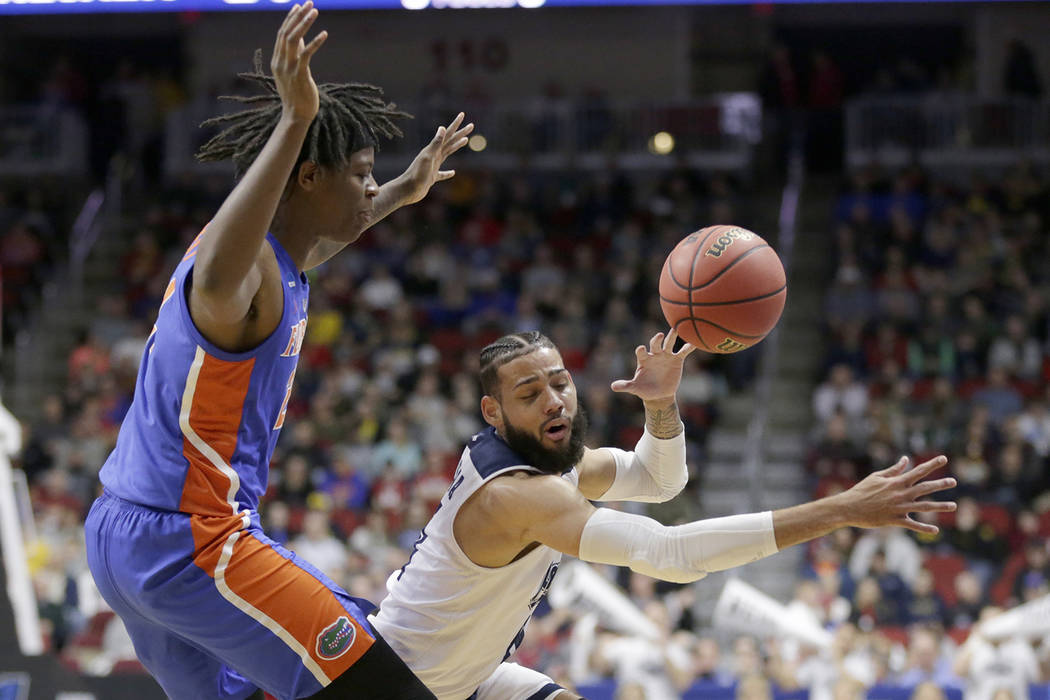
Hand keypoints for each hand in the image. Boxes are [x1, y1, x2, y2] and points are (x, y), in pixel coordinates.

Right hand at [271, 2, 327, 122]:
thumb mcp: (293, 72)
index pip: (282, 34)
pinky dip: (315, 42)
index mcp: (277, 61)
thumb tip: (302, 38)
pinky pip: (307, 54)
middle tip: (309, 3)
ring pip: (294, 39)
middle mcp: (280, 62)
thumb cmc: (297, 95)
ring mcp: (289, 68)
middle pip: (287, 33)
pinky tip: (324, 33)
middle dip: (298, 16)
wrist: (296, 116)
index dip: (290, 19)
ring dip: (305, 23)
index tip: (299, 6)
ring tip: (315, 11)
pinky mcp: (300, 75)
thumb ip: (295, 54)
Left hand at [398, 112, 473, 204]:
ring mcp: (433, 166)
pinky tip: (452, 173)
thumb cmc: (416, 174)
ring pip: (447, 153)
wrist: (407, 190)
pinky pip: (442, 174)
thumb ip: (435, 143)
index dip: (456, 124)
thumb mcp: (427, 157)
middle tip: (471, 126)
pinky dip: (448, 173)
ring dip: (456, 146)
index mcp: (434, 150)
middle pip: (450, 142)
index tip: (462, 114)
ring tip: (465, 141)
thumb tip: (442, 127)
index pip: (448, 134)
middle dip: (461, 133)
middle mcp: (434, 155)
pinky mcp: (432, 177)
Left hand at [610, 329, 695, 402]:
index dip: (641, 351)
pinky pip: (682, 352)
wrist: (659, 394)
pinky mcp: (676, 359)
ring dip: (672, 336)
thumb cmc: (644, 389)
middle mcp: (654, 355)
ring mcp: (666, 356)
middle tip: (659, 335)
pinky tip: (694, 342)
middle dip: (656, 340)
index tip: (641, 349)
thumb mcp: (635, 388)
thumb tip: (613, 387)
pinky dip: (688, 347)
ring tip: (676, 329)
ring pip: (669, 343)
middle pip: (655, 344)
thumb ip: (626, 386)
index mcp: (644, 360)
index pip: (641, 353)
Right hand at [841, 455, 955, 532]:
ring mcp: (898, 507)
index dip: (931, 464)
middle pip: (924, 488)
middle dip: (940, 484)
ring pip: (923, 507)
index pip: (918, 471)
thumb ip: (893, 470)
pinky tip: (935, 530)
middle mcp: (900, 494)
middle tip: (953, 481)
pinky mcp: (894, 520)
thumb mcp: (877, 477)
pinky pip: (912, 525)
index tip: (944, 459)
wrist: (849, 507)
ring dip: (939, 506)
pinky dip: (924, 528)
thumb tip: (906, 459)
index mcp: (896, 482)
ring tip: (953, 506)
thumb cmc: (862, 491)